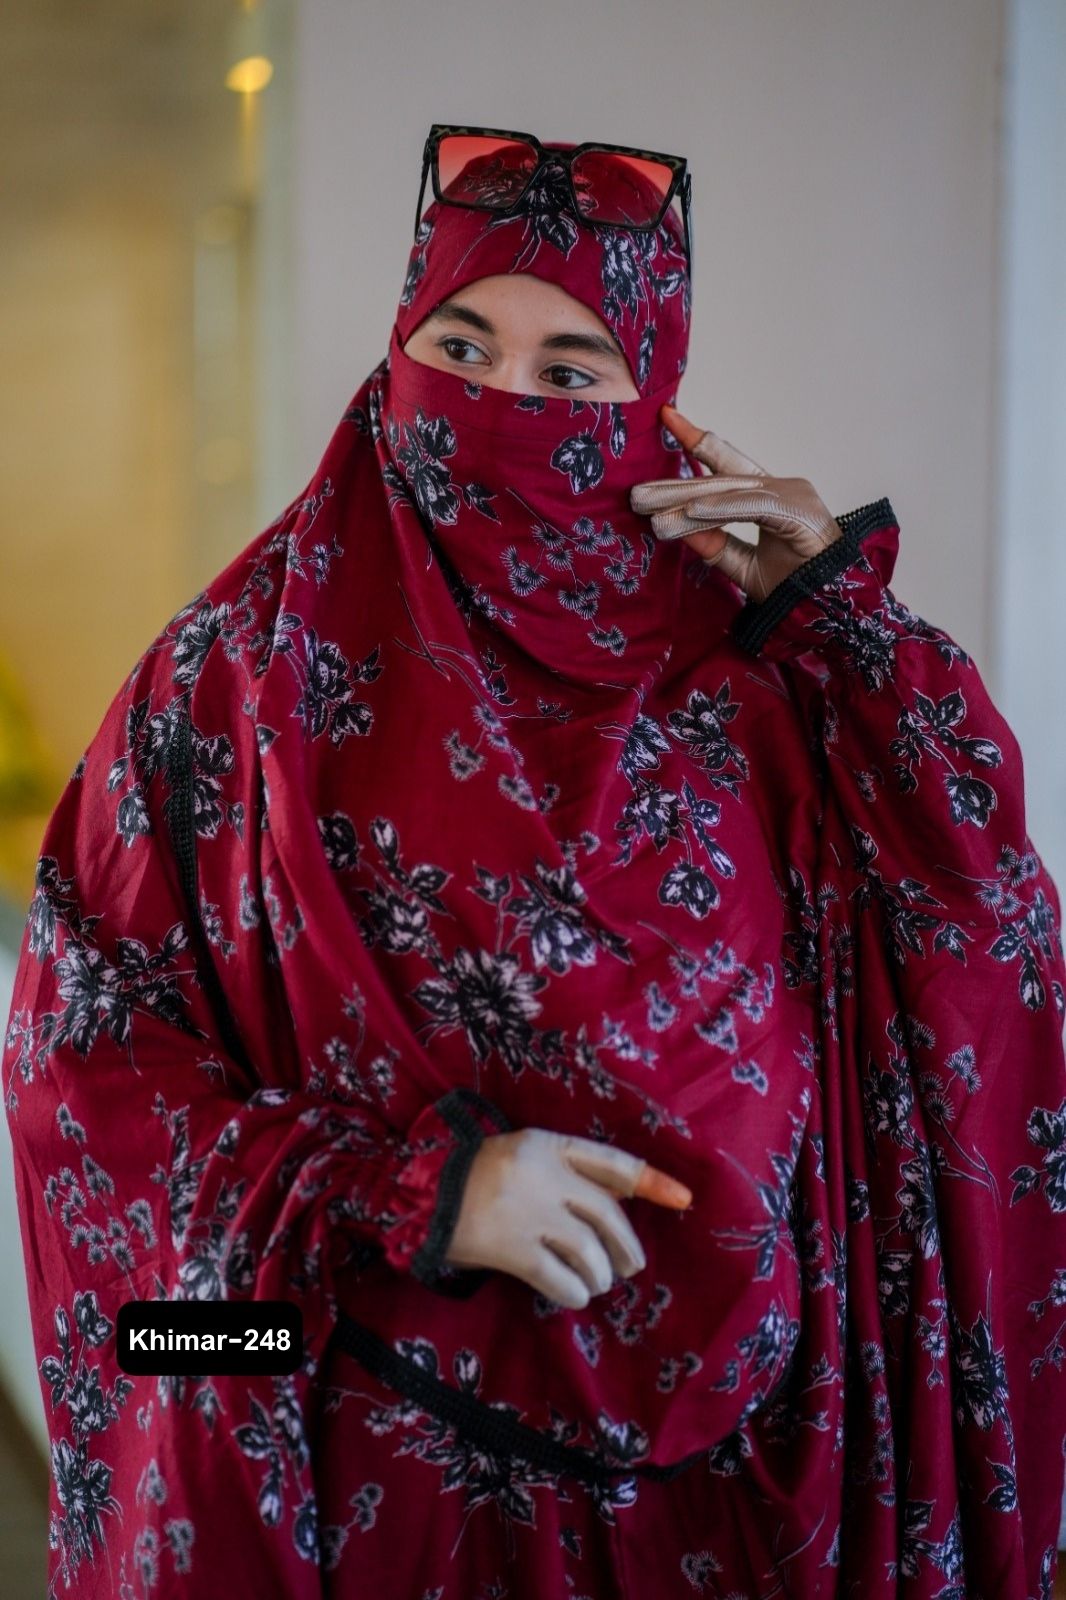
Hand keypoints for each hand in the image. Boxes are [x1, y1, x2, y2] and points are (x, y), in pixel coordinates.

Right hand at [443, 1127, 691, 1309]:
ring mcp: (527, 1212)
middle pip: (607, 1213)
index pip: (611, 1161)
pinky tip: (574, 1295)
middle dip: (626, 1245)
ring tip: (596, 1281)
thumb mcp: (525, 1157)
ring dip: (599, 1273)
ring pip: (588, 1250)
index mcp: (548, 1144)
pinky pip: (559, 1278)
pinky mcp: (510, 1248)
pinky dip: (573, 1292)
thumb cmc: (478, 1177)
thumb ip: (568, 1171)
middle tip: (630, 1266)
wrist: (421, 1196)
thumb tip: (623, 1203)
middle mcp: (543, 1174)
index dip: (651, 1180)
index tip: (684, 1199)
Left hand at [629, 404, 841, 603]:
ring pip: (729, 492)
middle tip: (636, 494)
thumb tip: (673, 526)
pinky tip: (691, 511)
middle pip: (719, 480)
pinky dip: (719, 508)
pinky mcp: (798, 510)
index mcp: (769, 496)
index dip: (697, 442)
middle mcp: (780, 487)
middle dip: (676, 486)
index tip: (668, 418)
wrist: (834, 610)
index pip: (727, 464)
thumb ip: (714, 545)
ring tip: (650, 509)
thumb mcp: (743, 565)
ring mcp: (791, 494)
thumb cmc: (796, 587)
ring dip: (686, 501)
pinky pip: (750, 506)